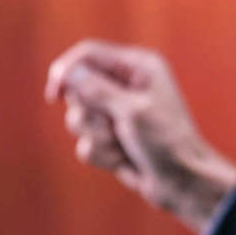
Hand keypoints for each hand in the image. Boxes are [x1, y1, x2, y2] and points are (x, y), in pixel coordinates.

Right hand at [45, 40, 235, 233]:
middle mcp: (124, 84)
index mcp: (137, 66)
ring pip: (78, 118)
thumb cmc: (166, 140)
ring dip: (98, 137)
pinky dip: (103, 154)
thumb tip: (67, 71)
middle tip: (113, 125)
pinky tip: (125, 159)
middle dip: (89, 113)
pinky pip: (85, 144)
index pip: (88, 54)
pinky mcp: (110, 137)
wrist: (181, 180)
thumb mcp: (133, 111)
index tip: (54, 94)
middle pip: (77, 87)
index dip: (66, 71)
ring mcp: (116, 112)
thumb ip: (98, 90)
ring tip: (123, 144)